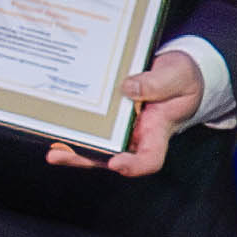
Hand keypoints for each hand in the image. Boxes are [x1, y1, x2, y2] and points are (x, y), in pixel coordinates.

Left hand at [48, 48, 209, 177]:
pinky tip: (54, 127)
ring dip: (73, 150)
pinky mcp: (111, 116)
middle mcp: (137, 135)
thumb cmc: (183, 77)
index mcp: (158, 131)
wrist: (178, 71)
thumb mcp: (179, 75)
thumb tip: (128, 88)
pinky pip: (92, 127)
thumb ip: (158, 83)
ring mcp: (122, 128)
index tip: (117, 162)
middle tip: (62, 155)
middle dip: (86, 159)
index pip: (149, 158)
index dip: (133, 165)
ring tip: (53, 149)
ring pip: (97, 147)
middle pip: (111, 158)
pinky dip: (73, 129)